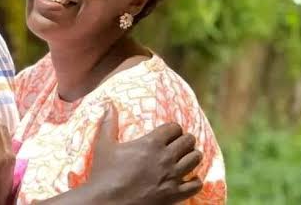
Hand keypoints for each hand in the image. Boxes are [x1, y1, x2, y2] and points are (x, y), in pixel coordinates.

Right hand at [87, 105, 202, 203]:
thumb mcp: (104, 146)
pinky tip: (188, 178)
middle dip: (185, 140)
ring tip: (186, 158)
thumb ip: (109, 123)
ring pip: (195, 159)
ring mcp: (172, 177)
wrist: (107, 204)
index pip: (175, 128)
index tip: (169, 132)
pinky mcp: (174, 195)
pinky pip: (196, 184)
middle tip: (179, 144)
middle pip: (188, 140)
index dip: (173, 129)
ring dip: (192, 156)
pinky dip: (195, 180)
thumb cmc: (104, 174)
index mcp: (151, 143)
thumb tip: (108, 105)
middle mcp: (165, 158)